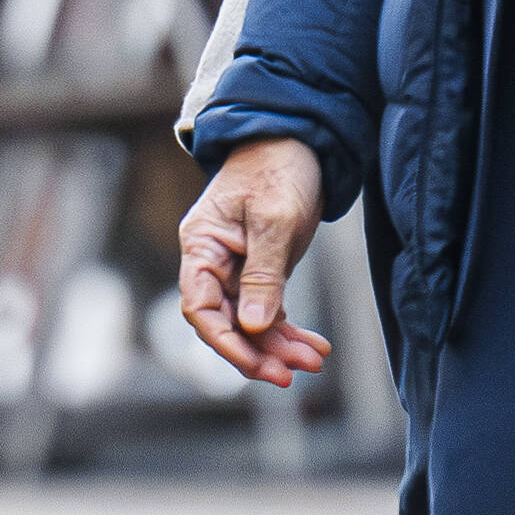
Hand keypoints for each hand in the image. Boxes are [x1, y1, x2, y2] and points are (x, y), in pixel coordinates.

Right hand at [174, 138, 330, 390]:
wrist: (297, 139)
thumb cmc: (278, 168)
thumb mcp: (274, 220)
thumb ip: (262, 275)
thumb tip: (250, 326)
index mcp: (201, 246)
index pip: (200, 307)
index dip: (225, 342)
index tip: (257, 363)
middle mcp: (213, 262)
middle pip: (226, 322)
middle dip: (258, 351)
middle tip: (292, 375)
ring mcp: (237, 268)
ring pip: (251, 322)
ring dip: (279, 346)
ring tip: (314, 362)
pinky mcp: (262, 271)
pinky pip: (270, 311)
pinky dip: (290, 331)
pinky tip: (314, 346)